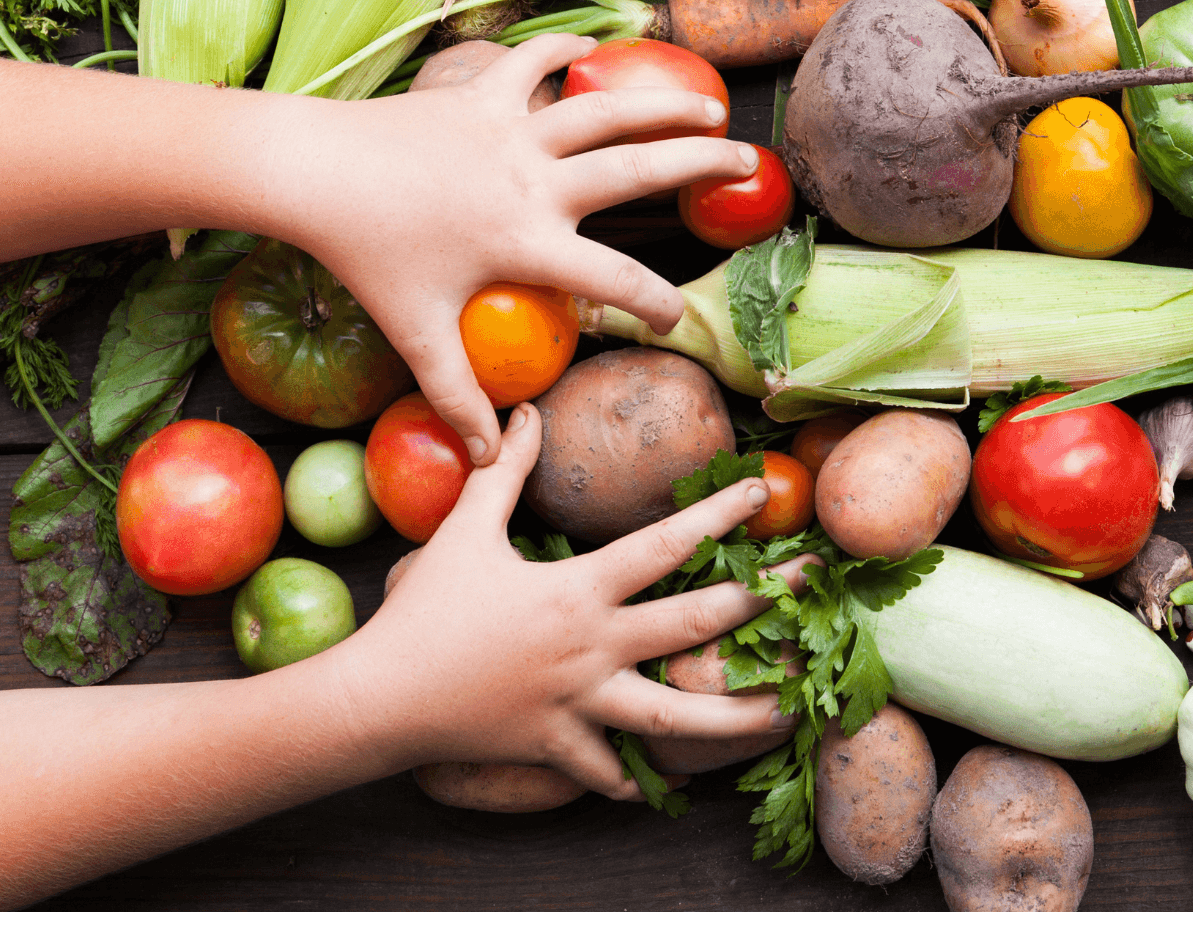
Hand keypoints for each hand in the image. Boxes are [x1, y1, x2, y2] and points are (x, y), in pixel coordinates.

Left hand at [275, 35, 756, 463]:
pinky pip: (533, 65)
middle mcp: (535, 181)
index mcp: (527, 241)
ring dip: (663, 101)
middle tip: (748, 161)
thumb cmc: (366, 257)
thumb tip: (489, 457)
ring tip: (711, 102)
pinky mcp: (481, 95)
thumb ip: (458, 396)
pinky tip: (595, 45)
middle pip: (637, 167)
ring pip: (606, 109)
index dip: (656, 302)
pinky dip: (564, 51)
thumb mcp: (415, 333)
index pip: (615, 279)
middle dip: (701, 162)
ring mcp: (511, 131)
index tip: (675, 320)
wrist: (311, 172)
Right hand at [338, 404, 805, 795]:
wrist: (379, 699)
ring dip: (736, 716)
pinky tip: (662, 780)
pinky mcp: (558, 745)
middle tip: (813, 583)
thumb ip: (504, 471)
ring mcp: (581, 702)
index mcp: (578, 591)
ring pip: (676, 715)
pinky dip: (632, 775)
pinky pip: (608, 767)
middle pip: (695, 623)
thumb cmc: (424, 610)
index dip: (718, 516)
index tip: (762, 492)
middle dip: (762, 601)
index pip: (665, 545)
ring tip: (787, 710)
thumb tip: (524, 411)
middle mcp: (593, 647)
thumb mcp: (465, 531)